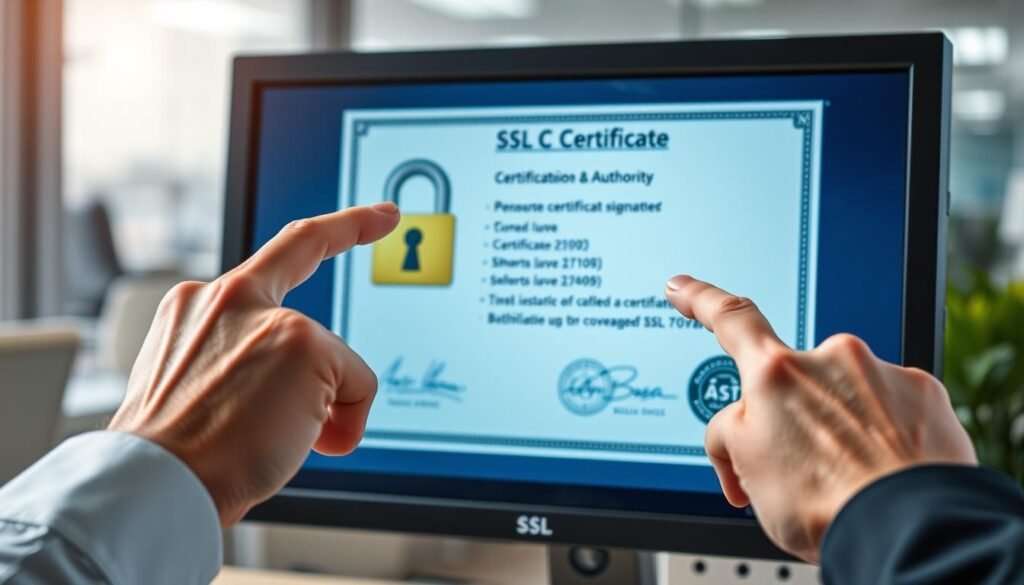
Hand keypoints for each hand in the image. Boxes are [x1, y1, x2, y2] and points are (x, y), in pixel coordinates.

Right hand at [108, 203, 400, 525]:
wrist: (156, 485)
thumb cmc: (175, 455)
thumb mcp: (195, 391)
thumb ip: (249, 365)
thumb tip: (324, 401)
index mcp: (196, 308)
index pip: (273, 257)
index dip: (331, 230)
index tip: (372, 217)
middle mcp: (229, 297)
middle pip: (306, 250)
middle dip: (352, 224)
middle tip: (387, 213)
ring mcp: (268, 316)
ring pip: (331, 358)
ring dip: (320, 409)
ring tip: (267, 440)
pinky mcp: (304, 343)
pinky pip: (356, 386)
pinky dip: (344, 424)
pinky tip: (299, 443)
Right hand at [664, 275, 976, 562]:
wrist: (907, 533)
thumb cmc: (825, 507)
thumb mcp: (745, 471)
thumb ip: (732, 431)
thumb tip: (743, 426)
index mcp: (775, 374)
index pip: (730, 321)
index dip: (700, 299)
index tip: (682, 286)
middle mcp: (830, 359)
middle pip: (795, 382)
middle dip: (794, 418)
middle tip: (800, 471)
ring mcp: (881, 373)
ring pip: (845, 397)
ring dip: (841, 430)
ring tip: (847, 482)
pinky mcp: (924, 394)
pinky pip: (892, 408)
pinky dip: (885, 437)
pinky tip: (883, 473)